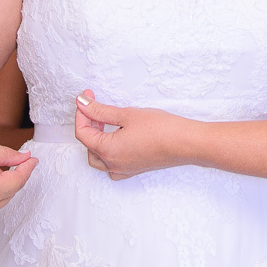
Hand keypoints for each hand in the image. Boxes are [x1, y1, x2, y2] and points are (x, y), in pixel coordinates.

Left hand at [74, 92, 189, 179]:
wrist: (185, 143)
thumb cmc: (160, 129)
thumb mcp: (127, 115)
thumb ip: (100, 110)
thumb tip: (82, 103)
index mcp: (107, 151)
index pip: (82, 132)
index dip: (81, 112)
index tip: (87, 96)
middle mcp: (112, 164)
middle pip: (88, 145)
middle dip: (88, 125)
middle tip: (94, 107)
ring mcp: (123, 169)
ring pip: (98, 158)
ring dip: (96, 140)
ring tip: (104, 122)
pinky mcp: (134, 169)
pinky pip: (111, 166)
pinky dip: (107, 153)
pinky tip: (116, 140)